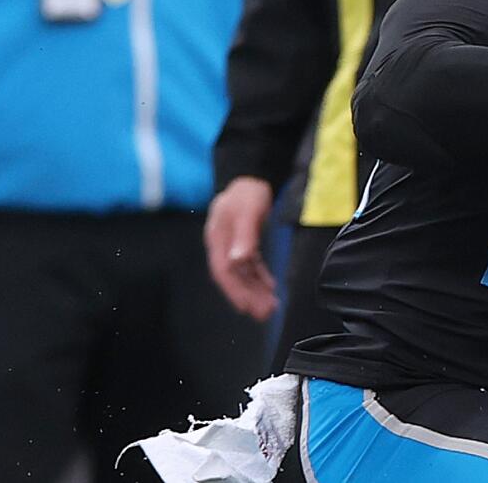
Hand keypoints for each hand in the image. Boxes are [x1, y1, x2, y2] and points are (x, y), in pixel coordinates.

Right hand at [205, 177, 278, 320]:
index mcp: (218, 240)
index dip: (235, 292)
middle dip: (248, 297)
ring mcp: (232, 245)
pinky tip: (269, 287)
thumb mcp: (247, 211)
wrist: (250, 174)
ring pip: (243, 273)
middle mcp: (222, 246)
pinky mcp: (244, 242)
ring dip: (256, 290)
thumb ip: (243, 235)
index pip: (224, 272)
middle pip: (234, 277)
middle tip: (265, 314)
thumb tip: (238, 260)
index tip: (247, 308)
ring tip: (270, 307)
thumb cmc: (247, 192)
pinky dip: (259, 276)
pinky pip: (251, 265)